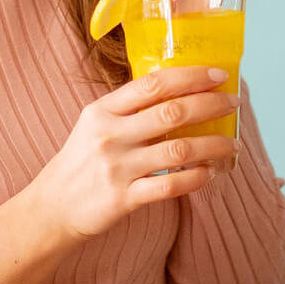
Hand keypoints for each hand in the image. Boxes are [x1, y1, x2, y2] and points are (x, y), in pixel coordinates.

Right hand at [22, 65, 239, 242]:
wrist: (51, 208)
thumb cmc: (80, 163)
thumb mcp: (94, 125)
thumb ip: (128, 110)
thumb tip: (178, 92)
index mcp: (102, 110)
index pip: (153, 84)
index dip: (191, 76)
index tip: (218, 75)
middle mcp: (110, 135)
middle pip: (172, 112)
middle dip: (211, 105)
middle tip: (233, 103)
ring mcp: (117, 168)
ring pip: (180, 149)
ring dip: (214, 145)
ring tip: (232, 144)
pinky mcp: (124, 198)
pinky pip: (171, 184)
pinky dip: (197, 177)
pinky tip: (210, 172)